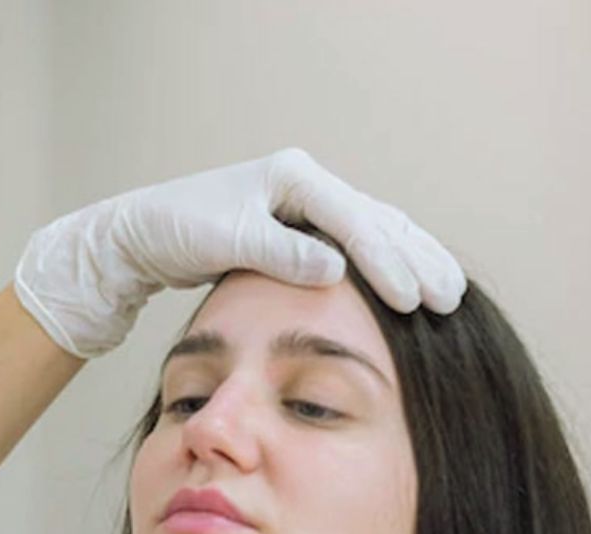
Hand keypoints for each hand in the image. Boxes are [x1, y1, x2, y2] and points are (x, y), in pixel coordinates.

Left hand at [14, 148, 465, 357]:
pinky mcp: (300, 230)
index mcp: (294, 177)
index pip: (355, 221)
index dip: (387, 262)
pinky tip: (408, 292)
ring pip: (376, 231)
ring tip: (445, 296)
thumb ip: (280, 253)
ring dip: (411, 262)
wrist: (141, 234)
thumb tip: (336, 267)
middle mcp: (306, 185)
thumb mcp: (226, 240)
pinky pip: (357, 246)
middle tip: (449, 298)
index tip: (411, 299)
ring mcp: (306, 205)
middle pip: (379, 220)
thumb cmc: (175, 230)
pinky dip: (385, 267)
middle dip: (416, 259)